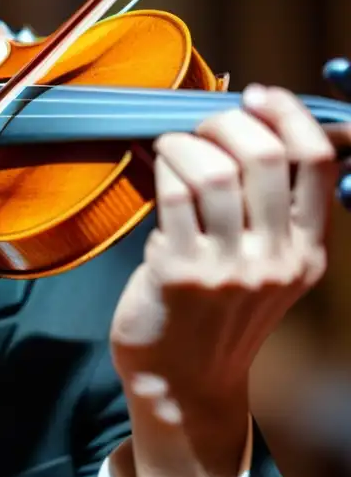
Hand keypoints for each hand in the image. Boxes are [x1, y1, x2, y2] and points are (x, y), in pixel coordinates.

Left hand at [107, 84, 338, 476]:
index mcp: (308, 253)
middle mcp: (277, 261)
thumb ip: (268, 213)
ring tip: (173, 145)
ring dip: (188, 142)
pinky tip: (157, 166)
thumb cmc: (215, 316)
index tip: (258, 94)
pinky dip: (164, 167)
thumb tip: (247, 128)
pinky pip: (173, 195)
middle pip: (267, 156)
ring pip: (216, 170)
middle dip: (229, 120)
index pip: (318, 164)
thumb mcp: (265, 270)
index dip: (288, 115)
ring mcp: (229, 270)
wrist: (182, 382)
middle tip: (202, 122)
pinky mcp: (181, 274)